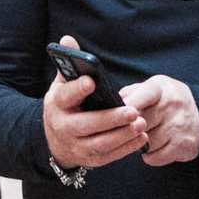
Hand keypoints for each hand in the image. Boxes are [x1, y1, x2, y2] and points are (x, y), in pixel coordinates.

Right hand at [41, 34, 147, 169]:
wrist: (56, 142)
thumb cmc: (66, 107)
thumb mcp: (61, 86)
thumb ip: (69, 64)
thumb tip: (68, 39)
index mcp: (57, 105)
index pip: (65, 96)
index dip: (77, 89)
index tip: (91, 82)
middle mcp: (64, 127)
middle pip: (86, 125)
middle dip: (109, 119)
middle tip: (132, 111)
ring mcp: (77, 146)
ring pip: (99, 144)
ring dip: (122, 135)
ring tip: (141, 123)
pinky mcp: (90, 160)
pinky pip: (110, 156)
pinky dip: (126, 148)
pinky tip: (141, 137)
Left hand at [121, 76, 198, 165]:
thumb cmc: (170, 100)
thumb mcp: (154, 88)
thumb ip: (132, 93)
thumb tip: (109, 103)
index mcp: (161, 88)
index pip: (141, 96)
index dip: (125, 107)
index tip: (113, 115)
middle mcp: (171, 106)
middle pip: (138, 123)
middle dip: (128, 129)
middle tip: (124, 131)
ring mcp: (178, 126)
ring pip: (145, 142)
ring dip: (138, 144)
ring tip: (141, 138)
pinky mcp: (182, 146)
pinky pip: (154, 157)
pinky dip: (149, 156)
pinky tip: (151, 149)